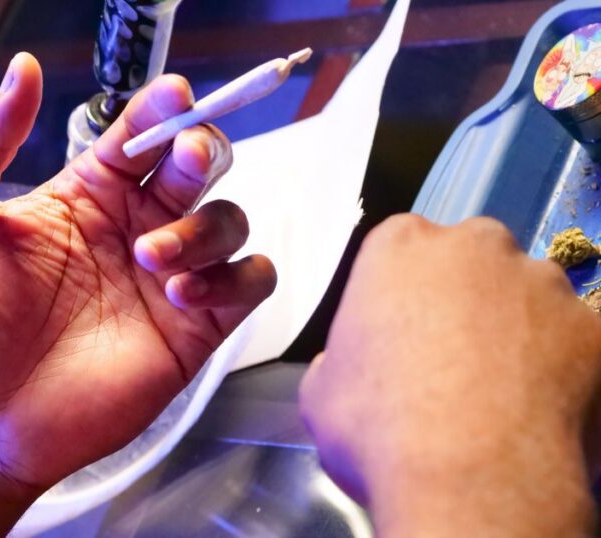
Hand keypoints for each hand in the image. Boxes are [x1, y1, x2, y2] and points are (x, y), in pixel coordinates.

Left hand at [0, 53, 275, 498]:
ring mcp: (166, 279)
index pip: (141, 132)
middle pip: (200, 164)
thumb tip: (23, 70)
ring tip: (150, 259)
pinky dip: (234, 278)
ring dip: (203, 227)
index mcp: (85, 196)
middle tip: (180, 163)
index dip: (162, 108)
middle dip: (201, 151)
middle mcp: (133, 228)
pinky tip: (181, 296)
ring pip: (229, 219)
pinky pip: (250, 283)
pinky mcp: (193, 330)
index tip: (168, 99)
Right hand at [300, 215, 600, 536]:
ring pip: (529, 297)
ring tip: (494, 393)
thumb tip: (351, 367)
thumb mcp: (322, 390)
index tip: (397, 330)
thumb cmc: (381, 429)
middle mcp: (476, 247)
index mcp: (399, 247)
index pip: (400, 248)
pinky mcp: (594, 330)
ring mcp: (544, 284)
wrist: (469, 479)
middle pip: (470, 259)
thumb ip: (343, 357)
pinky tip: (534, 412)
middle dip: (462, 297)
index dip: (399, 292)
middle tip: (445, 359)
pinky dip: (560, 370)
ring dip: (515, 330)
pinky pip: (575, 343)